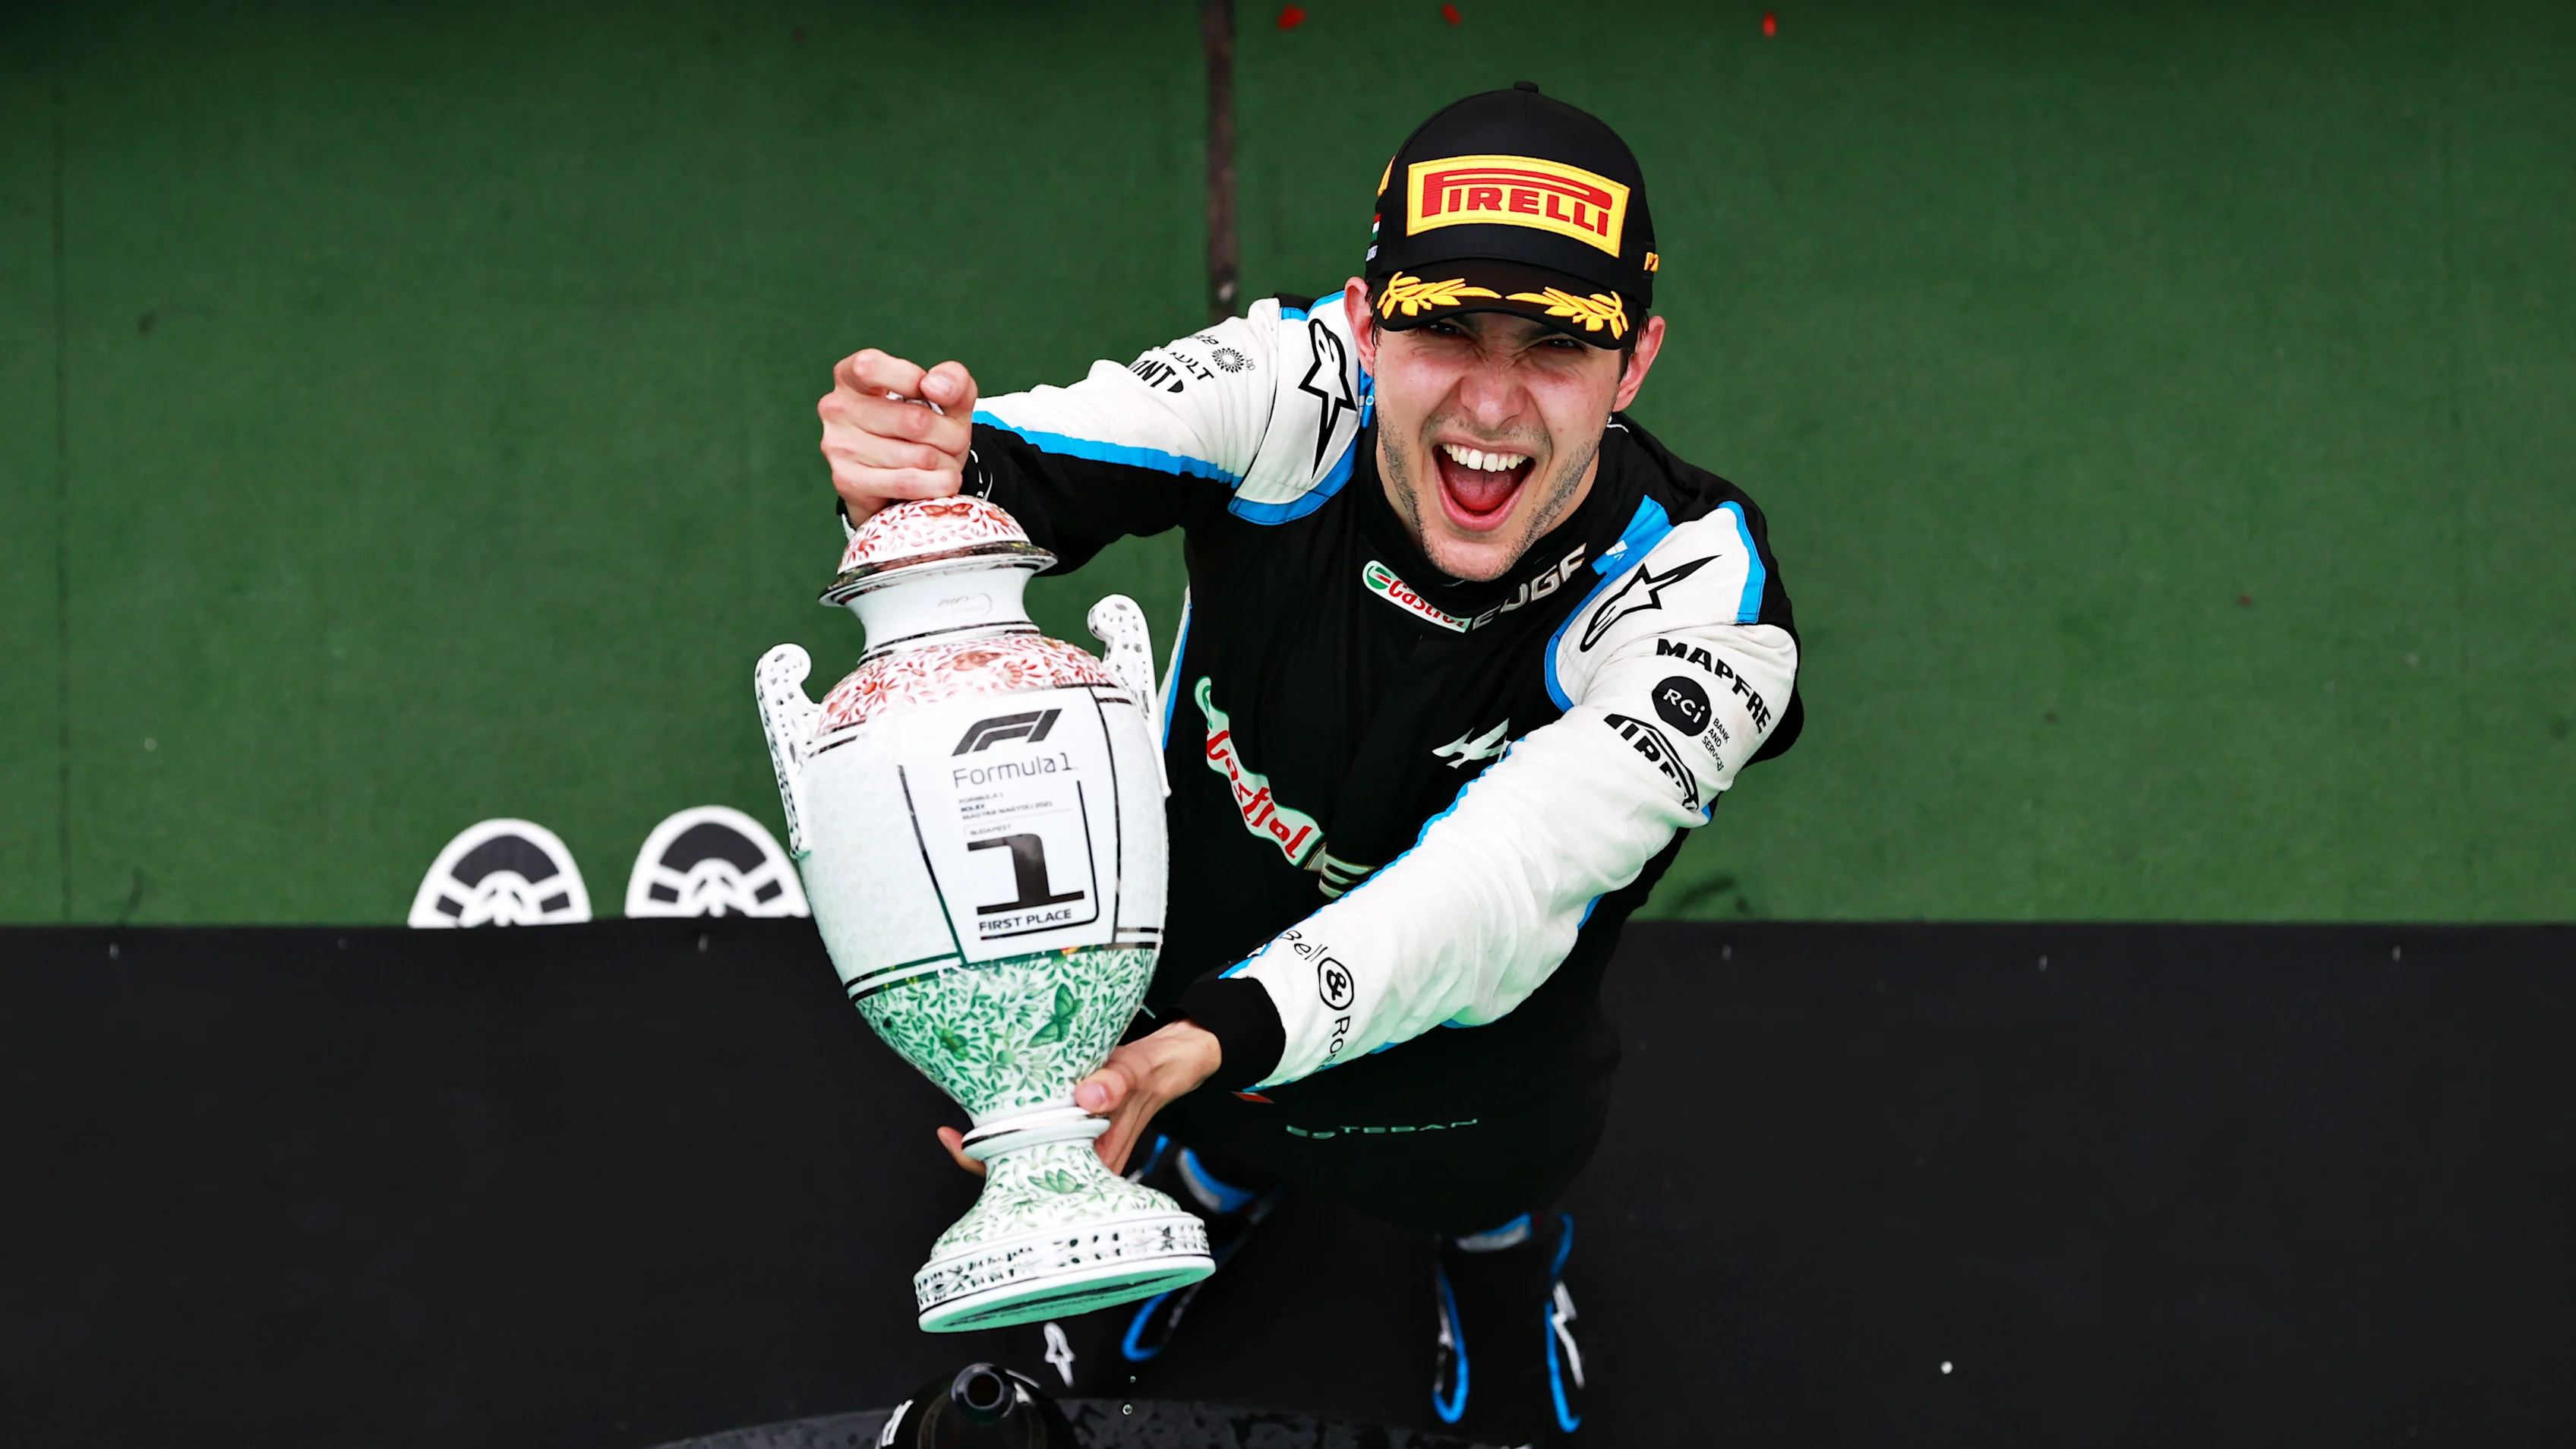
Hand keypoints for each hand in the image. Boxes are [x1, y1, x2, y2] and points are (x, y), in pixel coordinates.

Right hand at [817, 350, 979, 526]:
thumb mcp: (945, 397)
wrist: (900, 486)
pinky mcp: (848, 482)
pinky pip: (909, 483)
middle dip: (951, 435)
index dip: (910, 380)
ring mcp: (839, 447)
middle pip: (915, 421)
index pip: (870, 367)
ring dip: (946, 463)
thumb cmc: (921, 429)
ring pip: (920, 456)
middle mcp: (837, 408)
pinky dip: (938, 485)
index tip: (931, 394)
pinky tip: (940, 482)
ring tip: (941, 462)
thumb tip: (934, 386)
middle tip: (952, 441)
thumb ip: (952, 379)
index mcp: (851, 377)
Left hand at [932, 1021, 1224, 1177]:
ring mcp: (1067, 1145)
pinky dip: (1008, 1119)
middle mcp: (1077, 1162)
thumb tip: (1090, 1095)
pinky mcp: (1063, 1126)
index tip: (963, 1145)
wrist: (1164, 1064)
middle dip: (982, 1155)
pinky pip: (1028, 1130)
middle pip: (1018, 1171)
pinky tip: (987, 1105)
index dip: (994, 1169)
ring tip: (959, 1123)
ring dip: (992, 1137)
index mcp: (1094, 1165)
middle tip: (949, 1134)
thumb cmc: (1150, 1076)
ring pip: (1019, 1152)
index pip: (1036, 1180)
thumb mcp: (1134, 1075)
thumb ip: (1115, 1084)